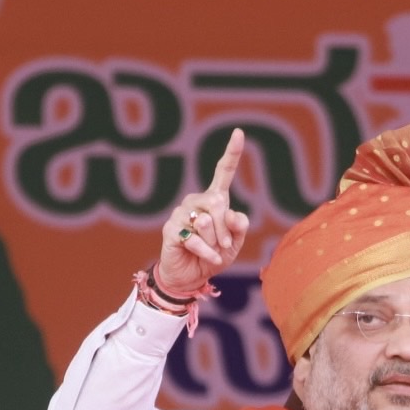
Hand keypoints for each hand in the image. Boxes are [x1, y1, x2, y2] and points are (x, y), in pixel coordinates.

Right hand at [155, 129, 249, 295]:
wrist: (191, 276)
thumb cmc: (214, 255)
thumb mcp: (235, 243)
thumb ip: (239, 227)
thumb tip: (234, 214)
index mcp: (214, 199)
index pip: (223, 172)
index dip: (231, 153)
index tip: (239, 133)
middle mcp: (196, 201)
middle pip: (218, 203)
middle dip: (226, 230)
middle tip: (225, 246)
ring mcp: (181, 213)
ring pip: (207, 222)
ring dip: (215, 244)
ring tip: (210, 251)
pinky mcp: (171, 229)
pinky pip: (195, 239)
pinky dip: (206, 253)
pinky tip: (206, 258)